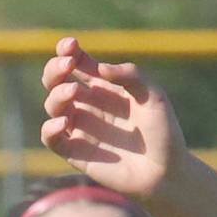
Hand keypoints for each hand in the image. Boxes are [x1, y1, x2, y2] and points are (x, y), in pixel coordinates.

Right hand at [41, 38, 184, 199]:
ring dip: (57, 95)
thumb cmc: (163, 131)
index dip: (68, 51)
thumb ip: (131, 76)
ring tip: (74, 93)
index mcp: (106, 87)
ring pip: (52, 105)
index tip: (71, 46)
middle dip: (55, 69)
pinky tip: (65, 120)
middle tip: (68, 65)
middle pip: (56, 80)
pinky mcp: (74, 151)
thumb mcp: (154, 97)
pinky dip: (50, 127)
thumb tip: (99, 68)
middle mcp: (89, 105)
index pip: (78, 64)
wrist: (166, 170)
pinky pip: (51, 137)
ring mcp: (80, 127)